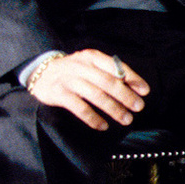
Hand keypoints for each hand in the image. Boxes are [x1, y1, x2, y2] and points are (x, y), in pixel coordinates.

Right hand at [27, 50, 149, 130]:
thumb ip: (109, 73)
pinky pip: (79, 107)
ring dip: (113, 108)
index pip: (116, 67)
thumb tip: (135, 87)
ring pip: (96, 95)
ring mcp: (69, 80)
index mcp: (92, 57)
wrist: (39, 72)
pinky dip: (93, 118)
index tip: (145, 91)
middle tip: (138, 107)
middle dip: (126, 96)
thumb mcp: (90, 65)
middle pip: (108, 82)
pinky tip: (103, 126)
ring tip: (126, 119)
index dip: (133, 79)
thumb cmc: (73, 70)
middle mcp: (81, 66)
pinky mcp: (58, 93)